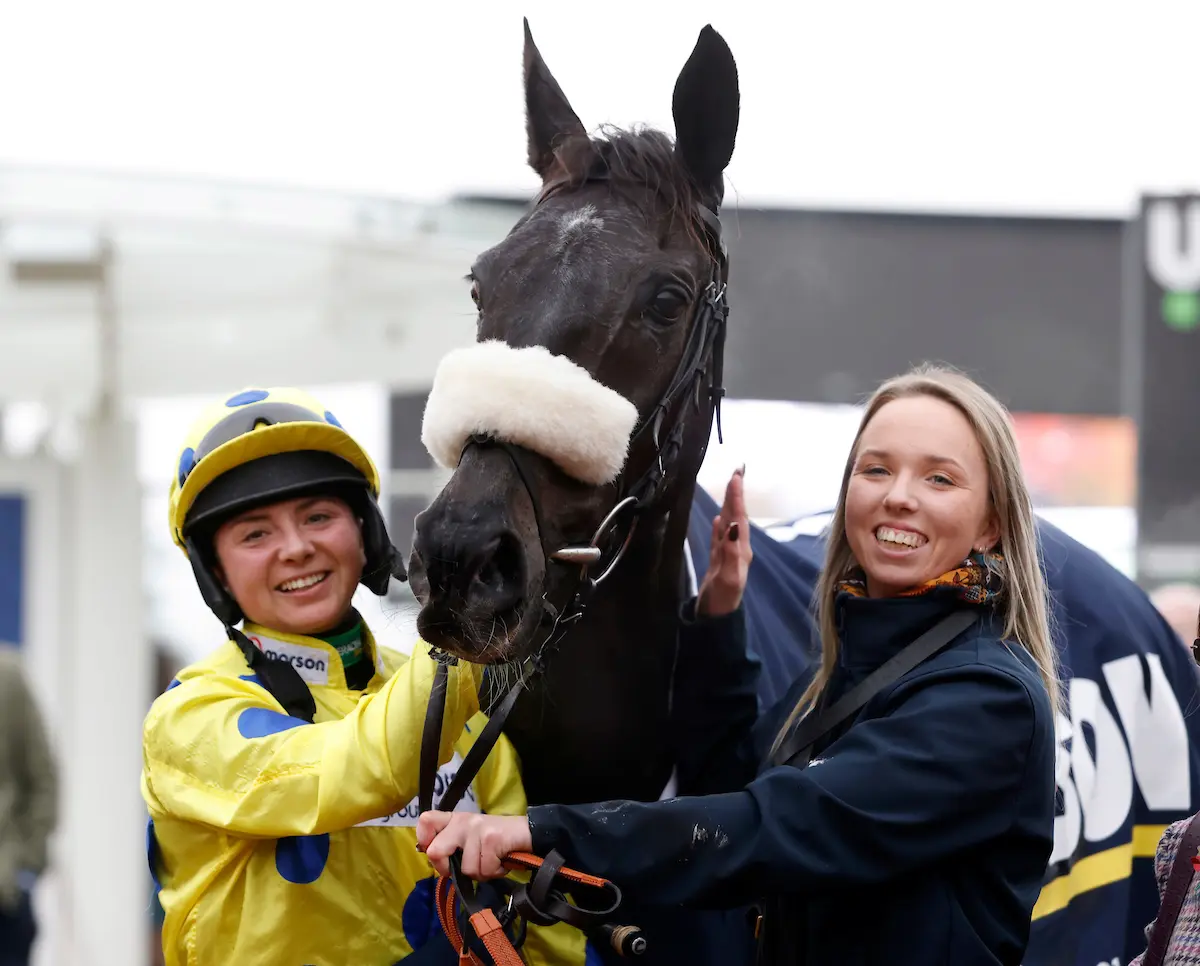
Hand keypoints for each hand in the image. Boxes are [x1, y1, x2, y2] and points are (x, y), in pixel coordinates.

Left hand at [416, 811, 531, 879]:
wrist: (529, 833)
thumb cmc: (498, 842)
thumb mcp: (471, 839)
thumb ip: (452, 846)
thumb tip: (434, 861)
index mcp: (454, 820)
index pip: (425, 821)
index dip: (425, 841)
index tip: (439, 855)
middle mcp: (462, 821)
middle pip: (435, 851)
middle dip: (448, 869)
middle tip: (467, 868)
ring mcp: (476, 828)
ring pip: (465, 868)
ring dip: (482, 873)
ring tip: (493, 861)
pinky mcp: (490, 838)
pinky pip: (484, 870)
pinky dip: (495, 872)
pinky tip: (502, 861)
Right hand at [696, 466, 751, 617]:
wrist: (716, 617)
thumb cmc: (723, 598)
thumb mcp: (728, 576)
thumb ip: (731, 551)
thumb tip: (733, 524)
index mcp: (742, 549)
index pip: (740, 517)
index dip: (737, 497)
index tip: (736, 476)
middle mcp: (738, 548)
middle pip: (737, 516)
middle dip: (736, 495)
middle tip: (737, 472)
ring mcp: (728, 554)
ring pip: (729, 524)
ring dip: (729, 506)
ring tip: (729, 488)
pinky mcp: (718, 560)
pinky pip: (720, 538)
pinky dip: (720, 525)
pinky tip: (718, 518)